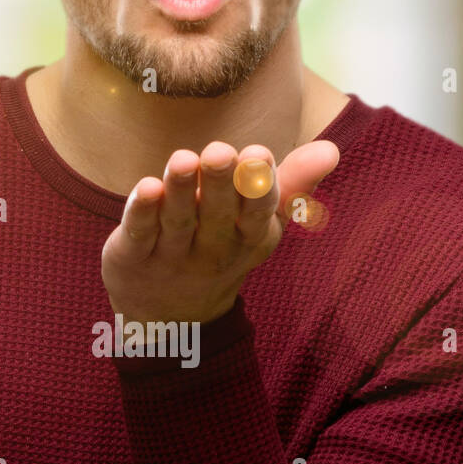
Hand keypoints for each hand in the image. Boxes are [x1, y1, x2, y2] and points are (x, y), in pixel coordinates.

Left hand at [101, 140, 339, 324]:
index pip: (257, 215)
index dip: (258, 187)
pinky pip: (140, 233)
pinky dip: (142, 211)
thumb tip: (330, 148)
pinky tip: (146, 186)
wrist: (168, 315)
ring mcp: (171, 256)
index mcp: (247, 239)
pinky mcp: (132, 256)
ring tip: (183, 158)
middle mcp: (211, 250)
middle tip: (220, 150)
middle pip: (216, 215)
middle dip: (220, 183)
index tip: (259, 153)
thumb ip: (289, 183)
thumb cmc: (220, 246)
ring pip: (178, 221)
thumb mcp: (259, 223)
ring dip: (181, 190)